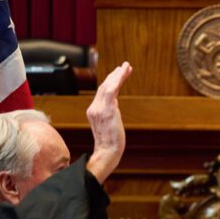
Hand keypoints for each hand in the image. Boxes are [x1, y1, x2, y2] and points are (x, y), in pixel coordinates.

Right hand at [85, 61, 132, 183]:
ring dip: (117, 75)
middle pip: (103, 86)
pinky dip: (117, 81)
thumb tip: (114, 107)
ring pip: (107, 86)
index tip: (119, 74)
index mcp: (93, 111)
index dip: (110, 82)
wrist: (107, 152)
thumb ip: (109, 114)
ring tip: (126, 66)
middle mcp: (94, 108)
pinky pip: (111, 91)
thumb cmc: (110, 144)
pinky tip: (123, 74)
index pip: (101, 92)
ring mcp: (99, 109)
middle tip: (125, 66)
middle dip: (114, 75)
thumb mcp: (108, 126)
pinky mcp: (107, 111)